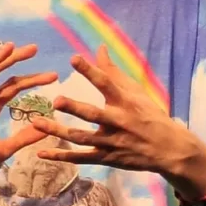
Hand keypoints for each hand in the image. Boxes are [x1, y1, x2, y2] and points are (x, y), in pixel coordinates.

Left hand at [30, 45, 205, 177]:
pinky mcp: (105, 158)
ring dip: (59, 132)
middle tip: (57, 100)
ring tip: (38, 123)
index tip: (74, 58)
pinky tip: (41, 153)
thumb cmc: (149, 114)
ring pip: (81, 138)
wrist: (167, 149)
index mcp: (125, 102)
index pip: (106, 83)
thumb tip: (100, 47)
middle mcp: (117, 122)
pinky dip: (61, 156)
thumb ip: (113, 71)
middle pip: (93, 115)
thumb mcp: (135, 91)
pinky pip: (80, 158)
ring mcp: (110, 142)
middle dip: (75, 108)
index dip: (90, 71)